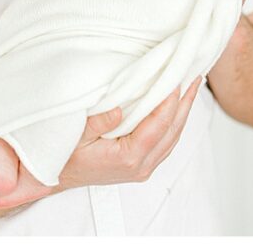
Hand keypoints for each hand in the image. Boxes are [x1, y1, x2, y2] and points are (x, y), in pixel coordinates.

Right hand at [58, 77, 202, 189]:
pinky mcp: (142, 166)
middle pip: (173, 131)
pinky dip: (174, 122)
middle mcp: (141, 166)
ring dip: (182, 112)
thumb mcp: (75, 135)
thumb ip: (97, 122)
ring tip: (190, 87)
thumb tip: (120, 107)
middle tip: (195, 76)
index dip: (171, 100)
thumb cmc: (64, 157)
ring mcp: (144, 169)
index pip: (159, 125)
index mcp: (128, 158)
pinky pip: (166, 143)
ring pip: (173, 138)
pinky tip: (175, 107)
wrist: (57, 178)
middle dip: (185, 102)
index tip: (177, 77)